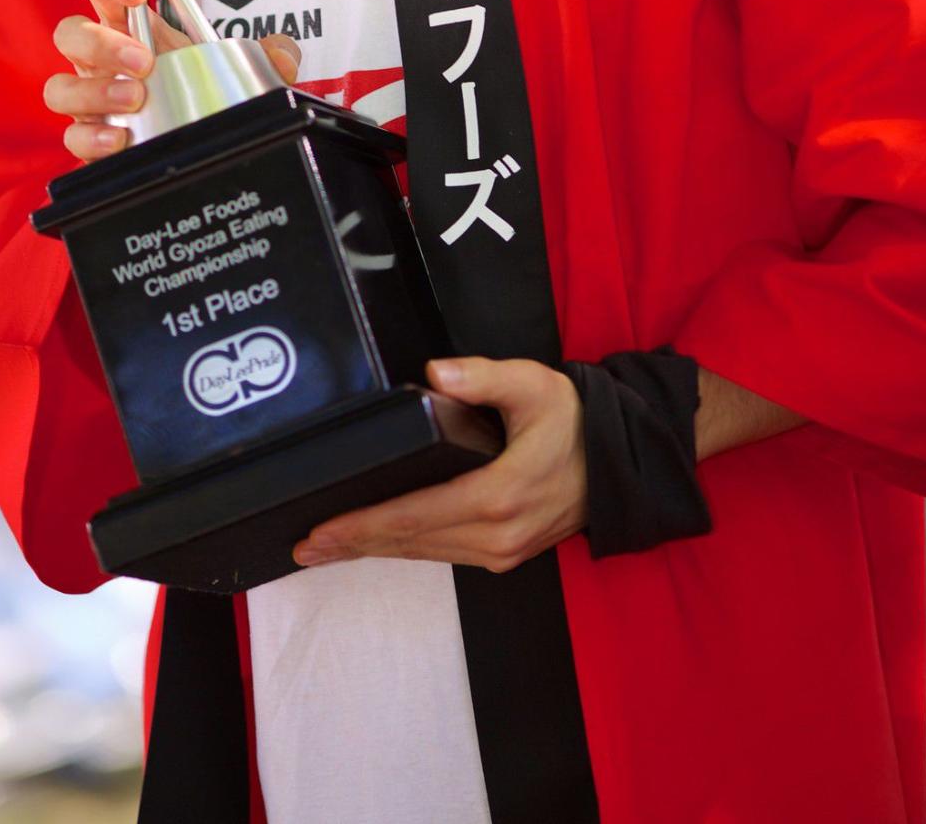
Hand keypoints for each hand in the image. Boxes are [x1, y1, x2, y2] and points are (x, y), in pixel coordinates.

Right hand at [43, 0, 300, 161]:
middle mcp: (100, 60)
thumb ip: (265, 56)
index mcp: (129, 26)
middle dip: (103, 40)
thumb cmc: (201, 93)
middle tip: (143, 59)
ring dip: (95, 89)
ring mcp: (91, 100)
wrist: (195, 147)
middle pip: (70, 31)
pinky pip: (73, 136)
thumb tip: (284, 53)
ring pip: (61, 86)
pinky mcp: (91, 140)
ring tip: (134, 97)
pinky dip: (93, 136)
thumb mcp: (240, 69)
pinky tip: (120, 138)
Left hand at [293, 357, 586, 571]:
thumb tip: (435, 371)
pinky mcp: (506, 553)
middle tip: (303, 547)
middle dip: (353, 544)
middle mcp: (498, 534)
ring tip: (328, 548)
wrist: (622, 462)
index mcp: (498, 494)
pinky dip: (406, 549)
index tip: (321, 530)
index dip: (362, 524)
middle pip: (410, 542)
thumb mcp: (533, 383)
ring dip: (374, 550)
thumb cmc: (575, 420)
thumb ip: (482, 376)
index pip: (414, 514)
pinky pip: (444, 554)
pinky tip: (378, 542)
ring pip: (424, 553)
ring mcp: (503, 551)